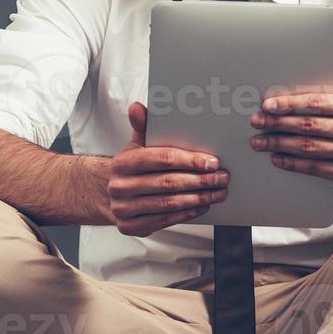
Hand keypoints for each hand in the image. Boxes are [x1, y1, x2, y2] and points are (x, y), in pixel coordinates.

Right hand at [108, 101, 229, 236]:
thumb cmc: (132, 167)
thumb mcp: (136, 145)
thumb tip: (137, 107)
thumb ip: (142, 127)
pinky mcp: (130, 226)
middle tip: (222, 178)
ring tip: (217, 192)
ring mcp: (123, 209)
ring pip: (169, 203)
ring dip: (198, 198)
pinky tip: (202, 206)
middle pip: (168, 183)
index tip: (212, 162)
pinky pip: (164, 220)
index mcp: (122, 162)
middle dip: (200, 180)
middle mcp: (120, 186)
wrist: (110, 194)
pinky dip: (187, 213)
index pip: (162, 159)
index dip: (190, 160)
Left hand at [248, 37, 332, 189]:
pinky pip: (316, 169)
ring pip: (310, 149)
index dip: (291, 104)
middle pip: (310, 127)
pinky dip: (293, 163)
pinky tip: (277, 157)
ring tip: (259, 141)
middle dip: (278, 124)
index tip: (268, 105)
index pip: (318, 103)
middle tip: (257, 121)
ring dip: (280, 145)